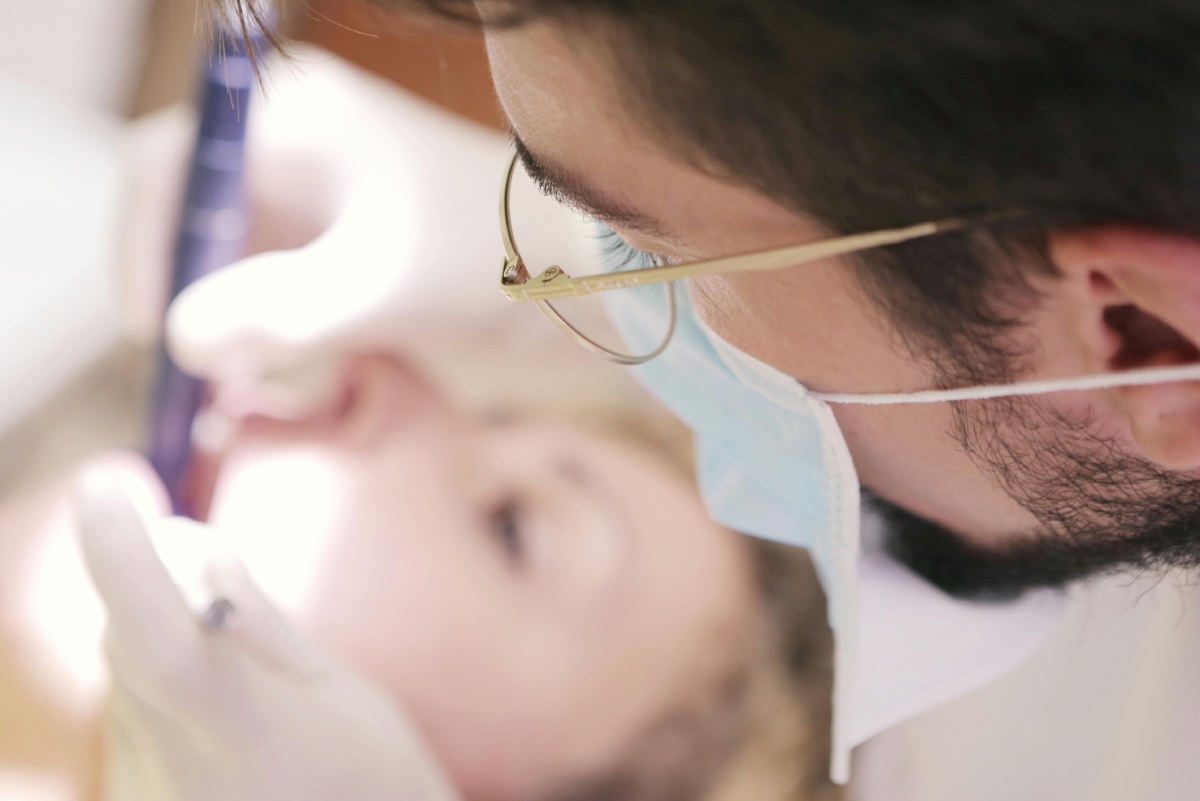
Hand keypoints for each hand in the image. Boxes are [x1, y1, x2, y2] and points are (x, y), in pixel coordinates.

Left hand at [76, 460, 458, 800]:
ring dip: (164, 647)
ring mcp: (146, 800)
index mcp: (242, 729)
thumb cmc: (378, 786)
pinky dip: (164, 697)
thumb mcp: (345, 695)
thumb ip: (262, 625)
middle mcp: (174, 772)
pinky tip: (227, 732)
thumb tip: (199, 551)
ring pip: (124, 678)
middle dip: (157, 588)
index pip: (151, 630)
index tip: (110, 479)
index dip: (115, 551)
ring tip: (247, 689)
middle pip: (127, 642)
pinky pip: (130, 722)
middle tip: (202, 563)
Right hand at [161, 50, 512, 397]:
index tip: (155, 331)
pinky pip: (277, 276)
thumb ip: (275, 314)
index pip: (166, 168)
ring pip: (235, 254)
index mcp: (288, 117)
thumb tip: (183, 339)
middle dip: (194, 295)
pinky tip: (298, 365)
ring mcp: (319, 187)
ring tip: (259, 374)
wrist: (575, 267)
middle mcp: (293, 141)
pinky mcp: (343, 232)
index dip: (144, 249)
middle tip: (208, 369)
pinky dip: (275, 325)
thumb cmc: (484, 255)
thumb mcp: (377, 286)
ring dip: (236, 318)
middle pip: (196, 215)